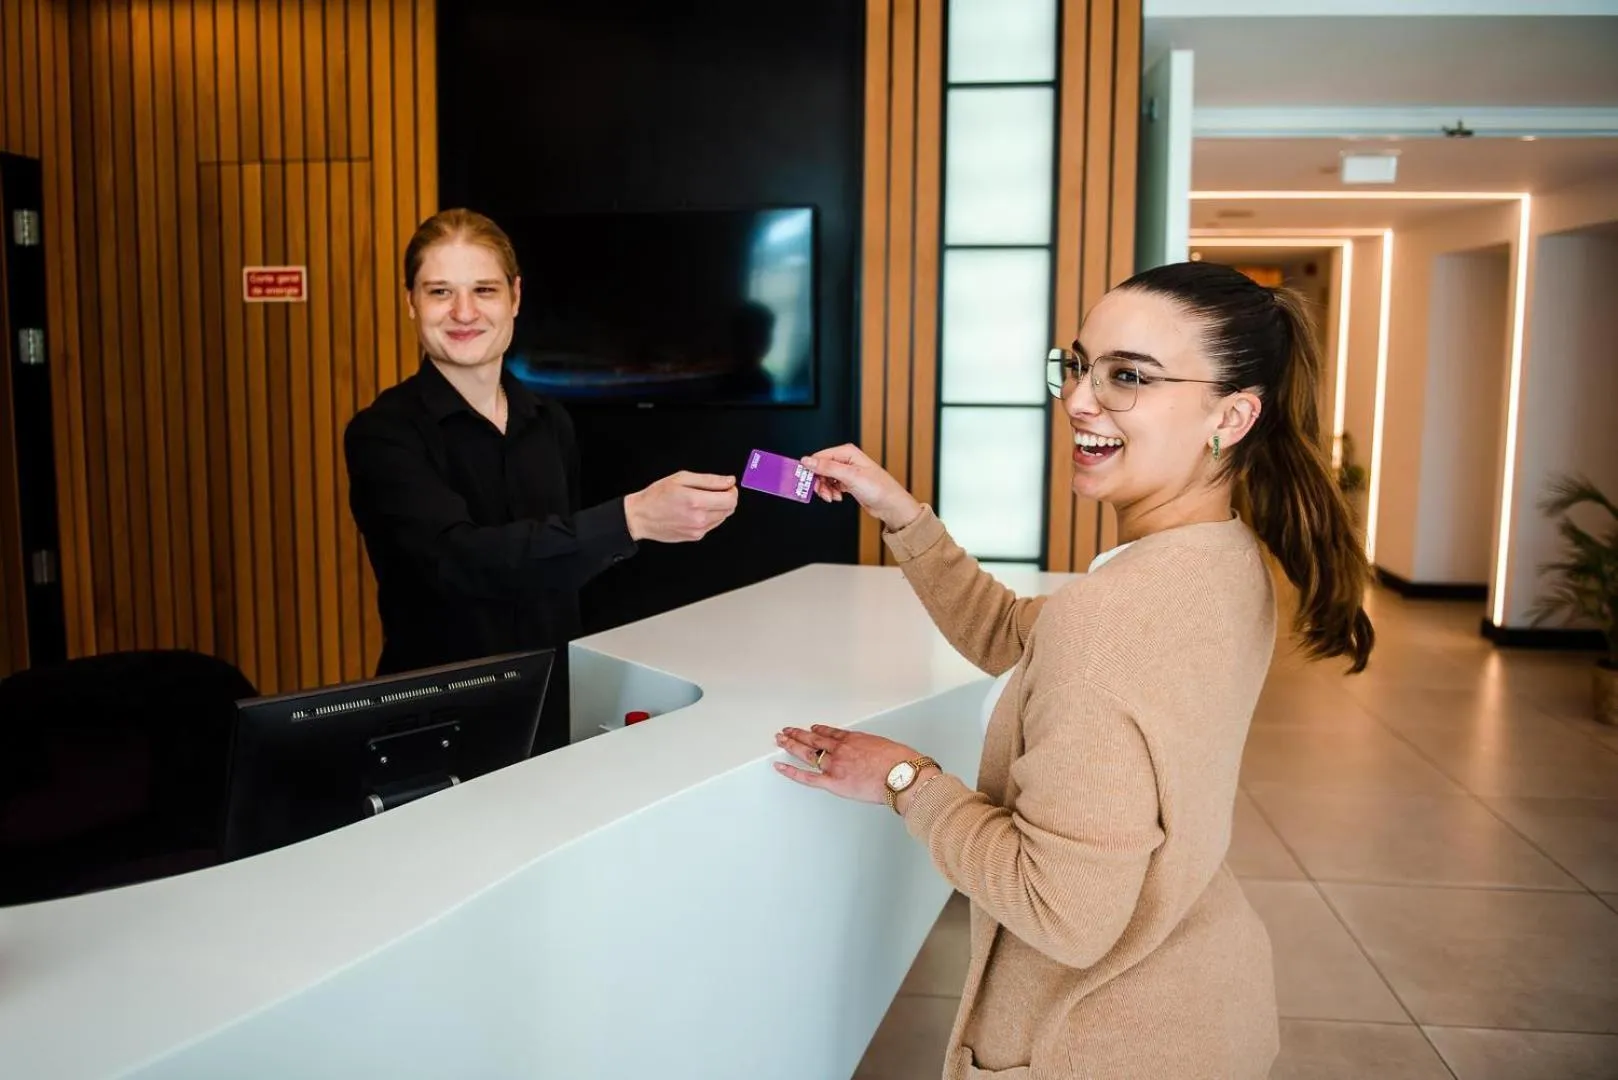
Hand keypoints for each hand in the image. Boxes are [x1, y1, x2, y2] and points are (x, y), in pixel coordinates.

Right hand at [624, 472, 737, 542]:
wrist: (641, 517)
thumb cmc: (657, 496)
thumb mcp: (681, 478)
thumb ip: (709, 480)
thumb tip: (729, 481)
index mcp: (696, 501)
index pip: (730, 499)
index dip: (732, 490)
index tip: (727, 485)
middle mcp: (700, 518)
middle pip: (730, 509)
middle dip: (727, 498)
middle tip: (716, 490)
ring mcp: (698, 530)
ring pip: (723, 517)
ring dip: (719, 507)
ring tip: (702, 500)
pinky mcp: (695, 536)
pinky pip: (712, 525)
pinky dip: (710, 516)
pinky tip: (696, 510)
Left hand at [774, 724, 935, 807]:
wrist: (902, 775)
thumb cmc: (901, 763)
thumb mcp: (887, 748)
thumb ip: (874, 751)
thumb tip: (875, 757)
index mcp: (855, 740)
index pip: (831, 733)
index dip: (819, 730)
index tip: (812, 729)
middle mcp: (841, 749)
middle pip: (814, 739)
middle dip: (799, 734)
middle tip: (787, 730)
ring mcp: (835, 765)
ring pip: (807, 752)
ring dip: (791, 745)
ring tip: (780, 740)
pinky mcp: (833, 782)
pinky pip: (807, 776)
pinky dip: (791, 771)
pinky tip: (780, 766)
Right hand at [800, 444, 923, 531]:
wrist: (890, 505)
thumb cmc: (878, 488)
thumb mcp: (850, 476)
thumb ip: (827, 467)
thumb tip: (807, 460)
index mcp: (846, 452)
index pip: (820, 457)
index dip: (811, 470)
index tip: (805, 481)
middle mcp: (846, 460)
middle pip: (820, 468)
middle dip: (819, 482)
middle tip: (822, 493)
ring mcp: (847, 471)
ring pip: (825, 478)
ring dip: (825, 489)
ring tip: (832, 497)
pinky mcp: (848, 482)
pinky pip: (832, 485)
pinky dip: (831, 492)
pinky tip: (837, 497)